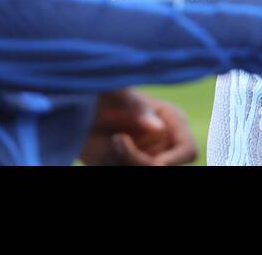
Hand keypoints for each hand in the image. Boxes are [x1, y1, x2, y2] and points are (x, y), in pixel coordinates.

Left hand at [78, 89, 197, 165]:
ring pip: (144, 170)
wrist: (74, 105)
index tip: (154, 161)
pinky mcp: (126, 163)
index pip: (188, 150)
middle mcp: (163, 141)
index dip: (173, 160)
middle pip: (164, 167)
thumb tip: (158, 128)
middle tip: (116, 143)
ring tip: (111, 142)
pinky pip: (124, 170)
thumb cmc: (100, 91)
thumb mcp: (118, 93)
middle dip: (139, 160)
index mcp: (172, 119)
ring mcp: (145, 155)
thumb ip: (138, 106)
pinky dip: (114, 163)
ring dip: (125, 162)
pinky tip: (107, 150)